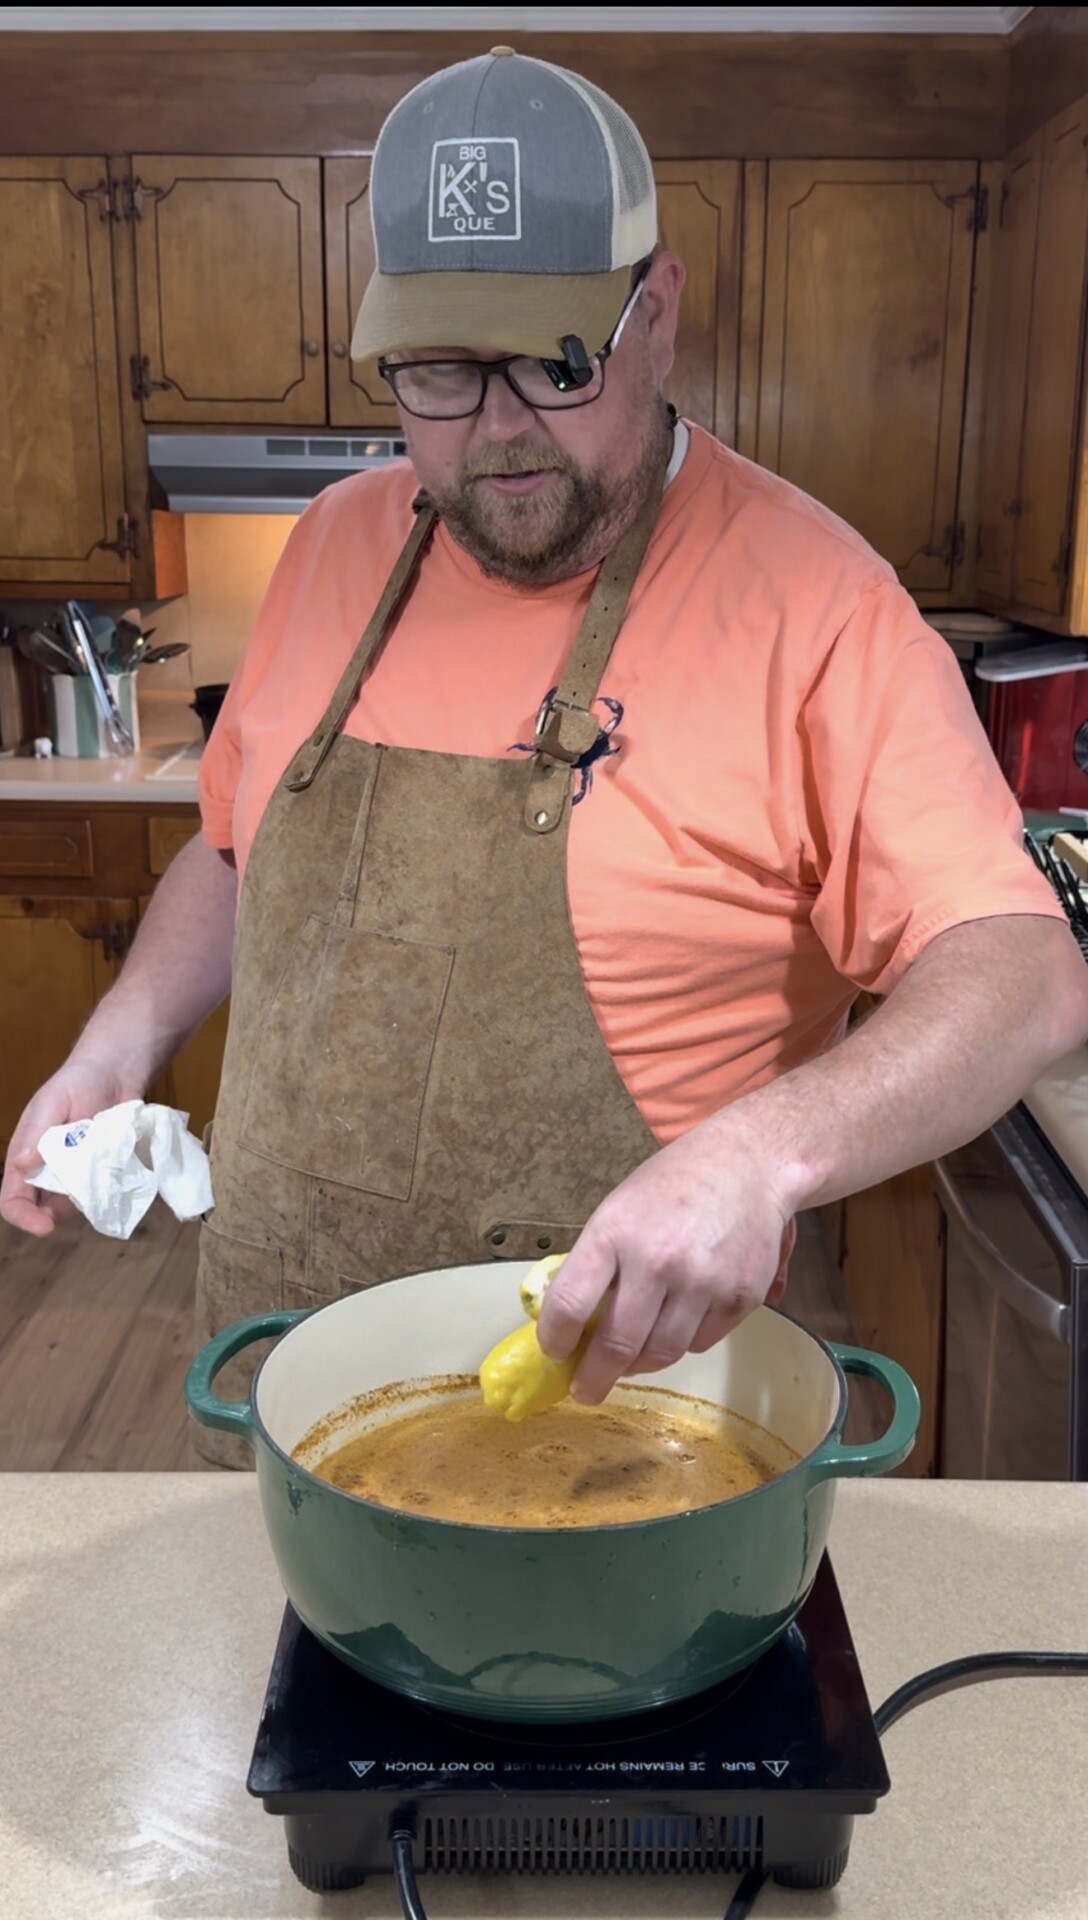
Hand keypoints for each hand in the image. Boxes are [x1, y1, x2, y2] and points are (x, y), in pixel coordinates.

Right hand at [0, 1058, 146, 1236]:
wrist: (116, 1075)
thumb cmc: (77, 1083)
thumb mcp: (53, 1101)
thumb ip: (37, 1131)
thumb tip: (21, 1163)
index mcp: (25, 1156)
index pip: (12, 1199)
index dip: (23, 1217)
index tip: (45, 1227)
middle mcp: (47, 1172)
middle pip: (44, 1209)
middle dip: (60, 1212)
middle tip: (85, 1195)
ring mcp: (76, 1176)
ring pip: (75, 1205)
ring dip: (87, 1200)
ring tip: (103, 1174)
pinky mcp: (100, 1174)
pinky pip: (101, 1195)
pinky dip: (107, 1192)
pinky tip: (117, 1174)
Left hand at [535, 1115, 797, 1403]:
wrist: (749, 1165)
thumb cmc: (673, 1185)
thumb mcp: (619, 1209)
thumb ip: (595, 1261)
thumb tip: (569, 1318)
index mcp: (614, 1233)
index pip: (570, 1304)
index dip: (555, 1339)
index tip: (554, 1353)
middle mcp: (657, 1261)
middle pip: (616, 1345)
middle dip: (594, 1378)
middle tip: (585, 1391)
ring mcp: (702, 1283)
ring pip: (661, 1353)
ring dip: (639, 1364)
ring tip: (630, 1360)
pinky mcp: (740, 1298)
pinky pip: (700, 1343)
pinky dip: (683, 1342)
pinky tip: (677, 1323)